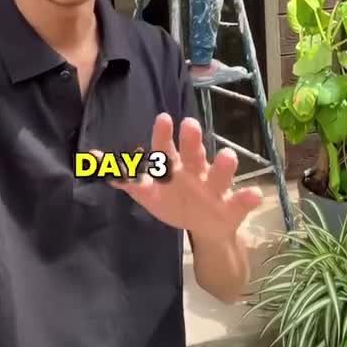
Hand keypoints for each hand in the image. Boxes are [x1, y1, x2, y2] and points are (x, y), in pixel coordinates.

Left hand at [100, 114, 263, 242]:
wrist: (207, 228)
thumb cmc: (176, 201)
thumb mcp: (149, 193)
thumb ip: (125, 177)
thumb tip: (91, 160)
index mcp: (176, 166)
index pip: (167, 148)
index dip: (164, 136)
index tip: (163, 118)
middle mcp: (197, 171)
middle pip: (194, 153)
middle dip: (192, 141)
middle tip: (189, 124)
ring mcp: (216, 187)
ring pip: (221, 173)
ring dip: (224, 164)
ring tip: (227, 155)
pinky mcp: (233, 206)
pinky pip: (242, 201)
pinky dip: (249, 198)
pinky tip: (254, 195)